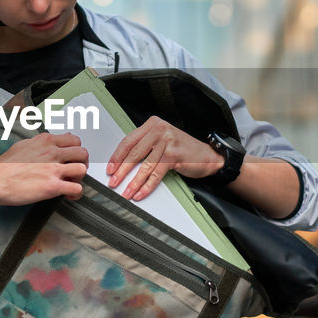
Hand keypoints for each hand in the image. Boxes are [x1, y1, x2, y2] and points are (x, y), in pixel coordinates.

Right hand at [0, 132, 88, 204]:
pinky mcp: (52, 186)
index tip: (71, 158)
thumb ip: (41, 143)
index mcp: (45, 141)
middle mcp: (51, 152)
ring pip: (82, 169)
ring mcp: (53, 169)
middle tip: (74, 171)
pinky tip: (68, 195)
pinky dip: (76, 194)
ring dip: (79, 178)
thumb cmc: (4, 166)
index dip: (75, 150)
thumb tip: (52, 141)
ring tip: (71, 183)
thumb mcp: (24, 145)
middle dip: (81, 163)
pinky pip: (77, 188)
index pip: (74, 139)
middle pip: (82, 153)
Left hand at [106, 116, 221, 200]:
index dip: (117, 156)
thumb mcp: (162, 141)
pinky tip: (140, 193)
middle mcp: (159, 129)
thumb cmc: (183, 149)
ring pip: (145, 166)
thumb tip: (123, 161)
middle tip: (113, 181)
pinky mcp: (174, 155)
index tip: (110, 168)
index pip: (129, 140)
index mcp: (153, 124)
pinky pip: (156, 174)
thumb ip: (145, 145)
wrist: (208, 156)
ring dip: (133, 182)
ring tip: (126, 192)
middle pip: (134, 153)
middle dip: (121, 170)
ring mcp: (167, 141)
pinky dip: (147, 186)